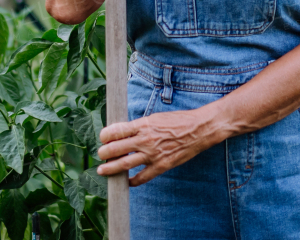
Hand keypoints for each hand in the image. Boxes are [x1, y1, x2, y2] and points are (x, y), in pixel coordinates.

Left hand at [95, 110, 214, 186]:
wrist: (199, 129)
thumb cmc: (178, 121)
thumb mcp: (155, 118)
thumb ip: (139, 126)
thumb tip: (123, 131)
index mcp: (143, 125)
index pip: (116, 131)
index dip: (105, 136)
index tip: (102, 138)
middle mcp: (145, 140)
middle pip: (116, 149)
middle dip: (104, 153)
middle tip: (100, 155)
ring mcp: (152, 154)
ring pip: (125, 164)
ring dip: (111, 168)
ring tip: (103, 170)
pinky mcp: (161, 165)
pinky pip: (142, 177)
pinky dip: (132, 181)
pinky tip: (127, 182)